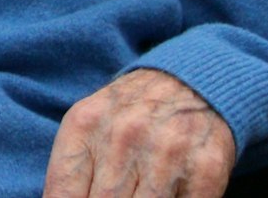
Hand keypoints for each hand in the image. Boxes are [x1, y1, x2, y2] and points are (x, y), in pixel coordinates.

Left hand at [43, 69, 235, 197]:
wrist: (189, 80)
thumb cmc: (128, 113)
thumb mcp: (88, 126)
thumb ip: (69, 173)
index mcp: (85, 125)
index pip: (62, 195)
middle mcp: (124, 136)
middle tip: (114, 197)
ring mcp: (167, 152)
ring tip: (135, 196)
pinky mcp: (206, 169)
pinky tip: (167, 196)